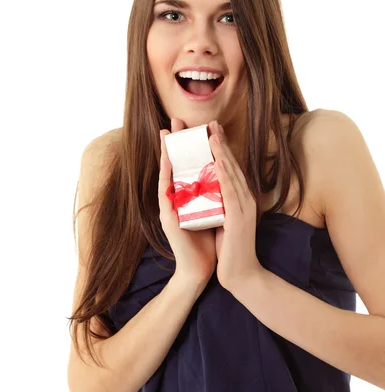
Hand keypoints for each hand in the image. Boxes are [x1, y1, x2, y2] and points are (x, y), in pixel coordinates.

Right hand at [158, 118, 216, 288]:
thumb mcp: (214, 213)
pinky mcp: (168, 218)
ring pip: (167, 174)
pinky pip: (166, 193)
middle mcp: (177, 199)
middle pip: (177, 165)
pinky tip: (166, 162)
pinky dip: (166, 176)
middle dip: (176, 142)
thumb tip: (224, 178)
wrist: (200, 271)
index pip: (190, 167)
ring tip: (166, 133)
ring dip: (166, 153)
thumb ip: (215, 197)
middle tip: (176, 120)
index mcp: (189, 197)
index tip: (197, 127)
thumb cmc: (208, 243)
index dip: (192, 146)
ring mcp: (171, 208)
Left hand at [208, 120, 261, 288]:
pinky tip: (217, 160)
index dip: (221, 147)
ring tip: (211, 134)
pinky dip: (224, 174)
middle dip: (219, 143)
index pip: (229, 168)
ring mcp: (244, 207)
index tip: (211, 130)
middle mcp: (245, 198)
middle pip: (231, 165)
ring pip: (231, 173)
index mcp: (241, 198)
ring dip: (221, 152)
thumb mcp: (224, 220)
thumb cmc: (230, 249)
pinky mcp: (239, 217)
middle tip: (210, 122)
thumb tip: (209, 189)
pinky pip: (230, 191)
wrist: (242, 275)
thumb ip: (220, 204)